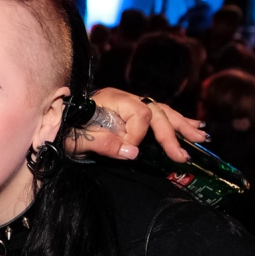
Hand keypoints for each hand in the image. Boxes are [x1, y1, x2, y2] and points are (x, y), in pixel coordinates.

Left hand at [68, 88, 206, 162]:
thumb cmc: (62, 131)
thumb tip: (133, 152)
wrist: (53, 124)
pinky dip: (177, 122)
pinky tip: (194, 128)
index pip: (139, 114)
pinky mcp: (131, 113)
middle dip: (171, 135)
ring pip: (162, 112)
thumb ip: (103, 144)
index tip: (130, 151)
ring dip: (182, 126)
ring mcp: (129, 104)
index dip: (138, 135)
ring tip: (201, 137)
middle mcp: (124, 98)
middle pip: (156, 112)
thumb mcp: (76, 140)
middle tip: (182, 157)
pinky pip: (159, 115)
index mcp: (111, 99)